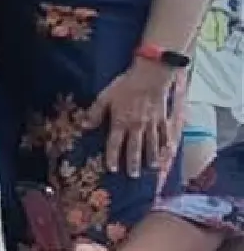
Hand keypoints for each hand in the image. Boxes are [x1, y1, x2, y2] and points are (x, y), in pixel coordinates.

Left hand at [85, 58, 175, 175]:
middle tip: (133, 176)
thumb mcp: (105, 96)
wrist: (151, 75)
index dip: (112, 157)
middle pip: (134, 149)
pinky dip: (166, 144)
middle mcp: (136, 126)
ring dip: (151, 157)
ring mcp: (151, 123)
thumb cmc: (126, 85)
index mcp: (120, 122)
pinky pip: (165, 134)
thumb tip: (84, 126)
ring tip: (150, 168)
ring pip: (151, 144)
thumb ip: (95, 112)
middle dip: (133, 163)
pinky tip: (167, 151)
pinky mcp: (163, 118)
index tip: (112, 169)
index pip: (114, 144)